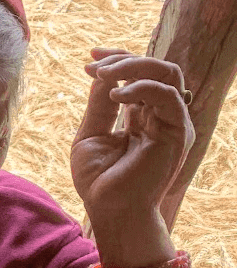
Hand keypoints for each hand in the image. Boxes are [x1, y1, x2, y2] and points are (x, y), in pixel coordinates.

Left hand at [72, 48, 192, 259]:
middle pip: (157, 68)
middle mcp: (161, 116)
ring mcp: (172, 122)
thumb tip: (101, 74)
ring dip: (134, 67)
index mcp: (143, 116)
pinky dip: (141, 88)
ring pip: (167, 74)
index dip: (119, 60)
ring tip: (104, 76)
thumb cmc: (99, 180)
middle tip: (94, 66)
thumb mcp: (91, 134)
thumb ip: (98, 105)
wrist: (109, 210)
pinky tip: (114, 96)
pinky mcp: (177, 132)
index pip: (140, 75)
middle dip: (125, 59)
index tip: (90, 57)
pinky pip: (168, 96)